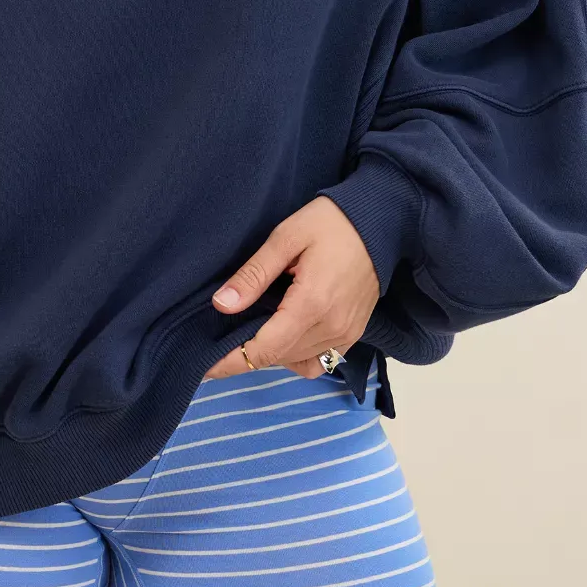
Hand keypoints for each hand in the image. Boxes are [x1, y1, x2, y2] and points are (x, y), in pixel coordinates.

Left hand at [201, 195, 379, 379]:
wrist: (382, 221)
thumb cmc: (330, 222)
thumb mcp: (285, 238)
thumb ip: (253, 275)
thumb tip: (222, 305)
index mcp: (311, 305)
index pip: (264, 349)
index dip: (231, 360)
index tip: (204, 365)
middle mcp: (332, 328)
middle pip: (278, 358)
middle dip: (245, 356)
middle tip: (218, 344)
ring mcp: (347, 334)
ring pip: (298, 363)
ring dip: (272, 355)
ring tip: (248, 335)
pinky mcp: (355, 333)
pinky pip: (321, 360)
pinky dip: (297, 356)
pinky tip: (284, 335)